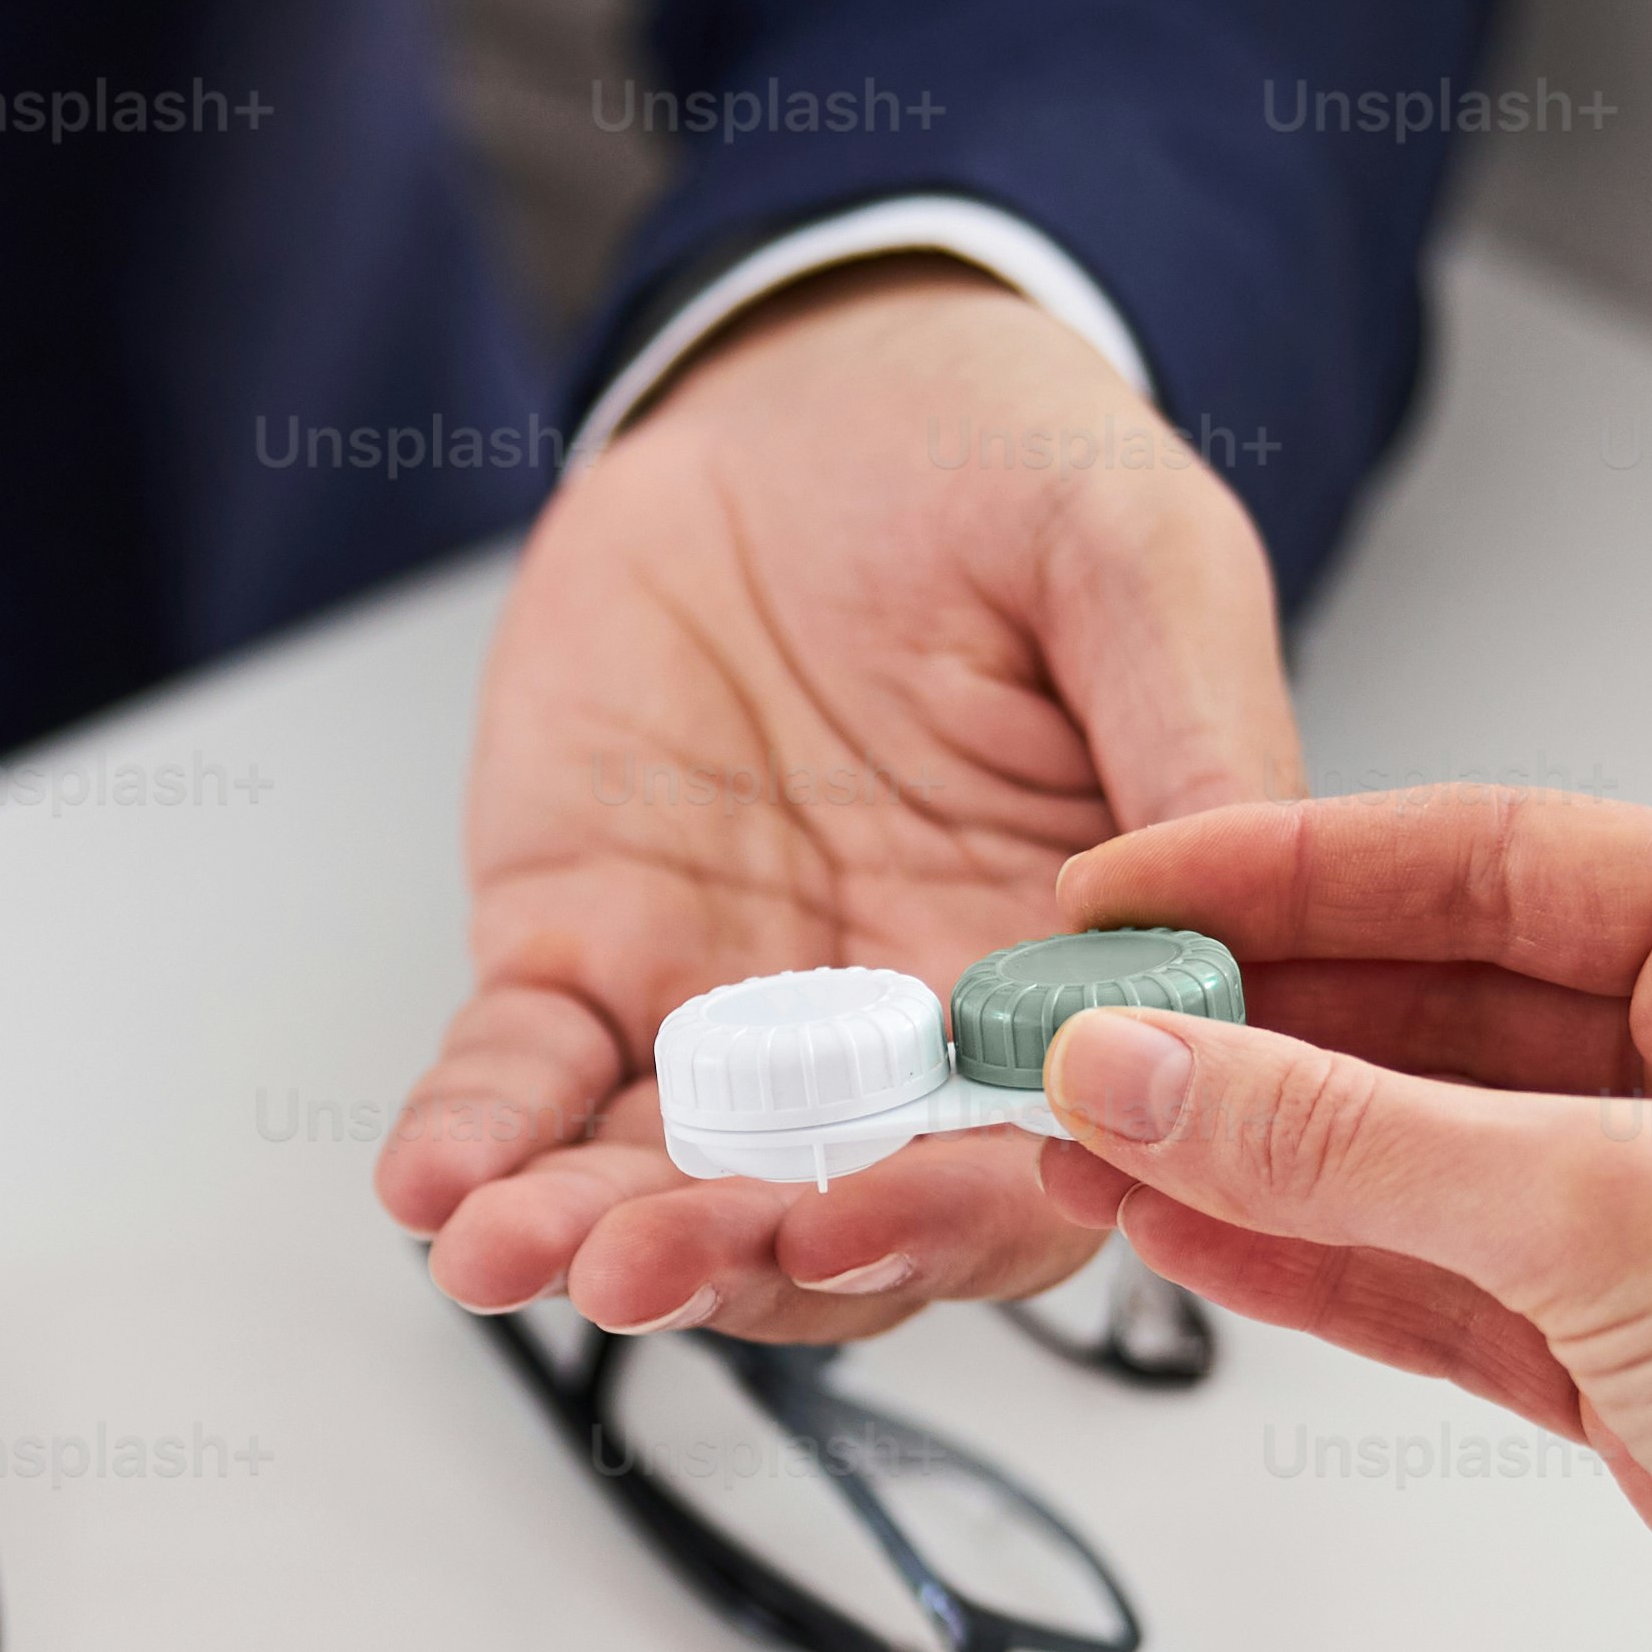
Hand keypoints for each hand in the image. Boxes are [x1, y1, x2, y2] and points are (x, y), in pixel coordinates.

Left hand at [385, 263, 1297, 1341]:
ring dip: (587, 1237)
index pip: (1018, 1171)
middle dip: (734, 1262)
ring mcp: (727, 1004)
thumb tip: (1220, 945)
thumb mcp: (1143, 559)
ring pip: (662, 1177)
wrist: (815, 385)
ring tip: (512, 1251)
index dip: (943, 1221)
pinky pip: (524, 1072)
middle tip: (649, 1267)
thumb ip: (1196, 739)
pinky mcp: (587, 948)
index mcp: (1053, 980)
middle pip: (826, 1217)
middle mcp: (891, 1030)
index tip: (862, 1223)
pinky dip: (474, 1133)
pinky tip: (431, 1179)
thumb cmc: (1005, 469)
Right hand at [1021, 786, 1651, 1651]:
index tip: (1132, 889)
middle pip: (1459, 1006)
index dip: (1299, 870)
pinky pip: (1457, 1286)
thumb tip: (1155, 1067)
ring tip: (1089, 1138)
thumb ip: (1355, 1142)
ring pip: (1440, 1157)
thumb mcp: (1620, 1217)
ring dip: (1265, 1151)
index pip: (1508, 862)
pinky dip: (1327, 1264)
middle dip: (1260, 1023)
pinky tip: (1195, 1234)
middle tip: (1082, 1027)